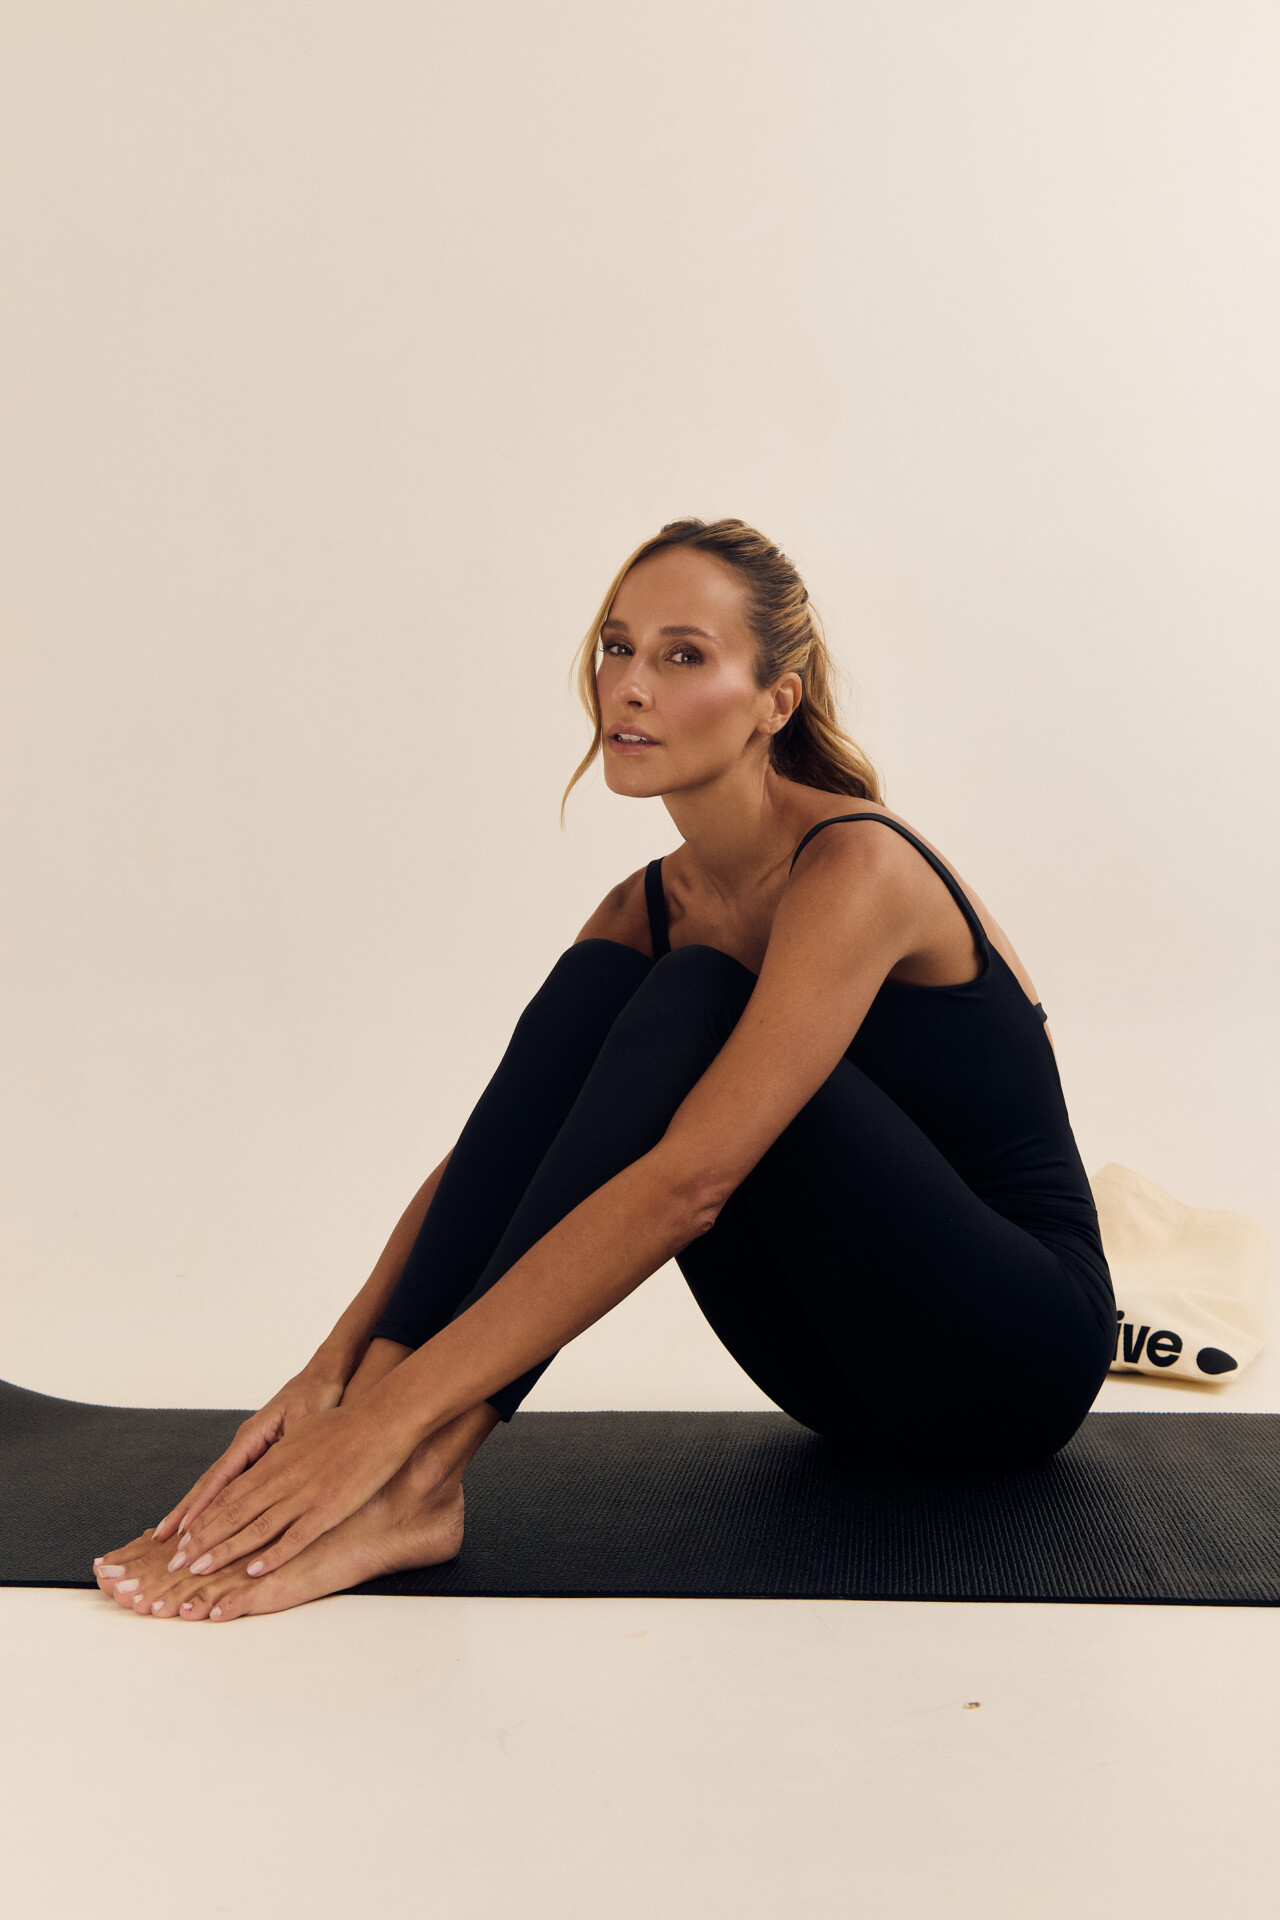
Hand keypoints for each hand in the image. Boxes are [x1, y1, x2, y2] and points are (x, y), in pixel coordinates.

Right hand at [150, 1366, 346, 1547]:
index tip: (184, 1530)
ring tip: (171, 1534)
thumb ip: (287, 1445)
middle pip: (208, 1484)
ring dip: (194, 1510)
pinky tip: (205, 1520)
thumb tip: (274, 1470)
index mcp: (250, 1437)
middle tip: (161, 1538)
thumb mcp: (304, 1420)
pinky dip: (214, 1502)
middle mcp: (243, 1445)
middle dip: (185, 1512)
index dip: (200, 1506)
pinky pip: (231, 1483)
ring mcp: (247, 1450)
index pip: (219, 1477)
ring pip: (215, 1486)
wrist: (320, 1379)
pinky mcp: (257, 1455)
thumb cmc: (316, 1396)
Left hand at [162, 1398, 409, 1584]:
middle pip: (232, 1512)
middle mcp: (282, 1478)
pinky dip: (271, 1555)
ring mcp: (303, 1494)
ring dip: (224, 1551)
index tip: (180, 1538)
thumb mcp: (302, 1434)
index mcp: (274, 1460)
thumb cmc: (345, 1424)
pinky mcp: (327, 1507)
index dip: (202, 1517)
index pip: (227, 1492)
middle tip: (176, 1563)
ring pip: (255, 1527)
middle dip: (201, 1540)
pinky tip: (252, 1570)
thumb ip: (279, 1457)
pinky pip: (294, 1536)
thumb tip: (262, 1470)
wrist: (381, 1420)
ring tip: (199, 1570)